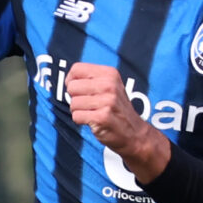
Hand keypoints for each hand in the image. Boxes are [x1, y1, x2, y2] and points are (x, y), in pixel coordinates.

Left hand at [64, 63, 168, 184]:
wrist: (134, 133)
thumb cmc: (116, 108)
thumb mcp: (110, 86)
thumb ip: (91, 79)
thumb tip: (68, 80)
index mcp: (110, 73)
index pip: (76, 69)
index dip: (71, 81)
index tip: (78, 90)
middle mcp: (109, 85)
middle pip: (72, 87)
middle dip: (75, 98)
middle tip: (88, 104)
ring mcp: (107, 101)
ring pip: (73, 103)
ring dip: (79, 111)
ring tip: (93, 113)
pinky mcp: (102, 117)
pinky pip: (76, 116)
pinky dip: (81, 121)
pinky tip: (93, 121)